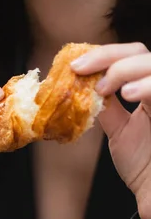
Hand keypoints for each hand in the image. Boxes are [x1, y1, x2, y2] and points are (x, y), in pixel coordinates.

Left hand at [71, 43, 150, 218]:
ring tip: (101, 88)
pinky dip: (146, 85)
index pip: (130, 57)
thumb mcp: (119, 132)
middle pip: (140, 52)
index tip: (74, 66)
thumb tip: (83, 90)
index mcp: (149, 90)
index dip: (102, 56)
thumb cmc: (144, 167)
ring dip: (123, 69)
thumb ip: (107, 109)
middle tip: (79, 69)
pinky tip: (126, 94)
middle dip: (106, 57)